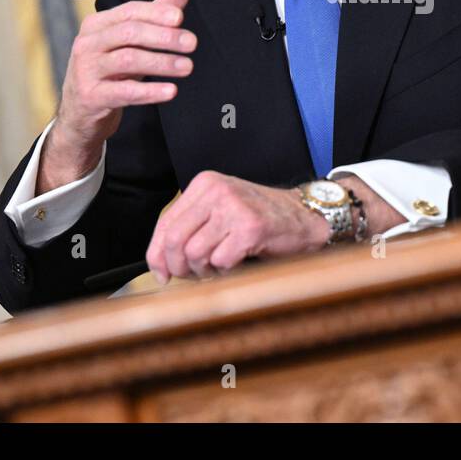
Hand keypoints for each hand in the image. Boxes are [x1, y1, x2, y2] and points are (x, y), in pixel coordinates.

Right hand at [39, 0, 195, 191]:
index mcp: (96, 25)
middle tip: (192, 43)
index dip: (155, 12)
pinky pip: (124, 92)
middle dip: (163, 36)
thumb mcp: (129, 43)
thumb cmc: (108, 71)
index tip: (180, 17)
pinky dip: (150, 92)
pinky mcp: (91, 97)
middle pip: (129, 33)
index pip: (129, 11)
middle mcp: (87, 44)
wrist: (79, 112)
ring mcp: (86, 70)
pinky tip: (171, 91)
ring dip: (162, 62)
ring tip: (188, 66)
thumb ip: (154, 16)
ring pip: (128, 60)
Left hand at [145, 171, 329, 282]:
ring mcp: (234, 208)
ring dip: (205, 271)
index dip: (157, 255)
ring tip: (219, 266)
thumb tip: (160, 263)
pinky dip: (226, 271)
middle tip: (192, 276)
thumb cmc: (260, 218)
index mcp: (204, 184)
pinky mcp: (250, 228)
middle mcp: (216, 191)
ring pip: (195, 254)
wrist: (304, 217)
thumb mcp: (219, 212)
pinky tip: (237, 262)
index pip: (165, 223)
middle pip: (174, 240)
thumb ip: (189, 229)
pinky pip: (221, 261)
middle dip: (179, 268)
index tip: (162, 274)